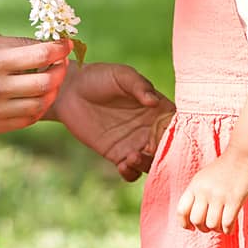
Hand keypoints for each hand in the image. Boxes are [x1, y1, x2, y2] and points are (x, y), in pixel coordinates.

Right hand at [0, 35, 71, 135]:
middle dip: (60, 71)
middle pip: (46, 82)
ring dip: (52, 91)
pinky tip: (36, 97)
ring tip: (50, 81)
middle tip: (61, 64)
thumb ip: (16, 44)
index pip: (41, 54)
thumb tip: (48, 44)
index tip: (66, 45)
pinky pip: (28, 119)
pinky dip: (38, 107)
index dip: (60, 49)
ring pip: (41, 104)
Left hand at [50, 62, 175, 181]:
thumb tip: (153, 102)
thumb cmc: (99, 77)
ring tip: (132, 156)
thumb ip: (139, 86)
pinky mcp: (117, 155)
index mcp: (158, 109)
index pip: (176, 125)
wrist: (69, 90)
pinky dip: (130, 173)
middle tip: (150, 150)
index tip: (170, 136)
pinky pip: (130, 171)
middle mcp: (150, 129)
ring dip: (146, 165)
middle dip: (163, 155)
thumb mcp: (121, 75)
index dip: (178, 133)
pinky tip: (123, 164)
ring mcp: (135, 143)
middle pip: (167, 149)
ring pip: (150, 163)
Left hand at [175, 152, 247, 233]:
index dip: (184, 223)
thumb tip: (194, 217)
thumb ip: (198, 193)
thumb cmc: (226, 167)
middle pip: (196, 221)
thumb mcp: (204, 177)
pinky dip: (228, 230)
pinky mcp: (234, 199)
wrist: (244, 154)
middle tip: (211, 226)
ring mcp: (219, 195)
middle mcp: (204, 191)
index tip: (191, 228)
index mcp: (195, 185)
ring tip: (222, 226)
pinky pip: (227, 223)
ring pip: (211, 225)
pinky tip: (230, 227)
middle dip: (203, 229)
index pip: (181, 210)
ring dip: (217, 229)